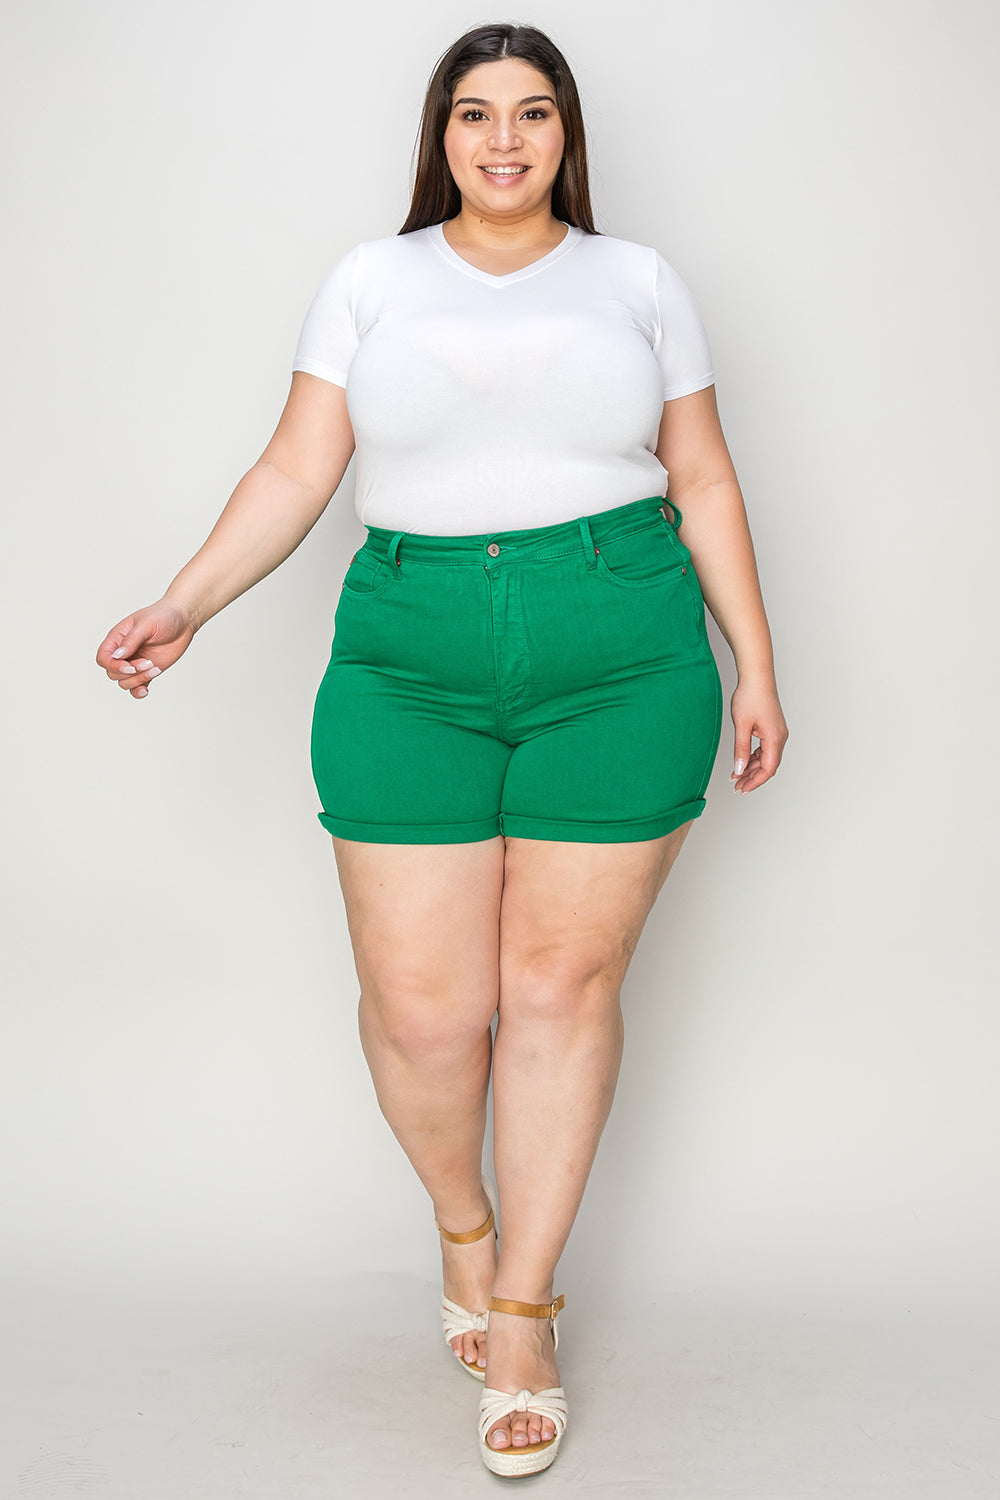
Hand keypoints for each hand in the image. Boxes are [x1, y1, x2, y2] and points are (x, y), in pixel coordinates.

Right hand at [95, 599, 196, 698]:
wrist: (183, 621)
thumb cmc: (163, 616)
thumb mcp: (146, 624)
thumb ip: (131, 640)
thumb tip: (117, 655)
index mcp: (118, 638)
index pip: (103, 658)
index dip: (112, 666)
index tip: (130, 666)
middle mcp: (124, 652)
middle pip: (113, 673)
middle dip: (130, 673)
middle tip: (149, 662)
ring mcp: (135, 663)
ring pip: (124, 682)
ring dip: (138, 680)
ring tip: (155, 668)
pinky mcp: (147, 671)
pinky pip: (136, 688)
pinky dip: (139, 692)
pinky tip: (146, 690)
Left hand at [730, 676, 787, 794]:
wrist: (756, 677)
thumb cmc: (750, 696)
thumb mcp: (741, 726)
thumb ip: (741, 750)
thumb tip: (739, 770)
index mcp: (775, 738)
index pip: (768, 769)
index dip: (755, 782)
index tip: (742, 788)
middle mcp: (780, 738)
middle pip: (769, 766)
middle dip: (753, 778)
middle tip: (736, 786)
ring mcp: (777, 733)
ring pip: (767, 759)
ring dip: (752, 768)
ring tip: (736, 776)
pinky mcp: (772, 729)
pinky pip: (765, 749)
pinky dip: (754, 758)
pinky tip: (743, 762)